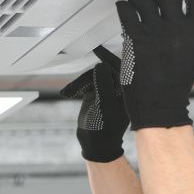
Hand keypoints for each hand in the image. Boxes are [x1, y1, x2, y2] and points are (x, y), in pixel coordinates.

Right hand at [60, 48, 129, 162]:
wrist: (96, 145)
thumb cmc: (105, 130)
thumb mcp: (105, 106)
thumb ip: (103, 85)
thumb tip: (100, 66)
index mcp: (126, 91)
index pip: (120, 68)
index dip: (110, 56)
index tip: (98, 48)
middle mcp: (117, 88)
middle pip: (102, 71)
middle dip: (87, 77)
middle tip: (75, 88)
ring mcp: (106, 90)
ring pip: (91, 76)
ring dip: (78, 83)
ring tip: (69, 92)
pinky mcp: (95, 94)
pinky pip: (85, 83)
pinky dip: (76, 87)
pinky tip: (67, 92)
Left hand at [115, 0, 193, 129]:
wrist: (160, 108)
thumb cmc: (173, 87)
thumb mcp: (192, 55)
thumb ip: (188, 33)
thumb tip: (178, 15)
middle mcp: (179, 30)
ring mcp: (157, 33)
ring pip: (145, 0)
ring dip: (139, 1)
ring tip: (135, 8)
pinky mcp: (137, 39)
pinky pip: (127, 12)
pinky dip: (124, 8)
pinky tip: (123, 10)